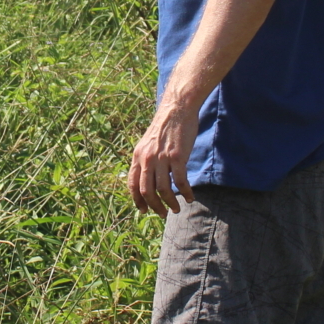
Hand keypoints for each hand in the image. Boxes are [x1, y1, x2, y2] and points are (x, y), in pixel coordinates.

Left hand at [127, 99, 198, 215]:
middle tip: (163, 214)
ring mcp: (162, 158)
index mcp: (138, 156)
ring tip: (176, 209)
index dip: (138, 201)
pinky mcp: (177, 157)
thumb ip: (146, 160)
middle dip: (154, 206)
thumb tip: (148, 178)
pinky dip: (185, 193)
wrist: (177, 110)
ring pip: (163, 189)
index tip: (145, 210)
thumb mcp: (148, 143)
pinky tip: (189, 197)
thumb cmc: (165, 127)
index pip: (133, 185)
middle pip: (147, 191)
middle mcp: (147, 159)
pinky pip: (181, 181)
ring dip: (170, 203)